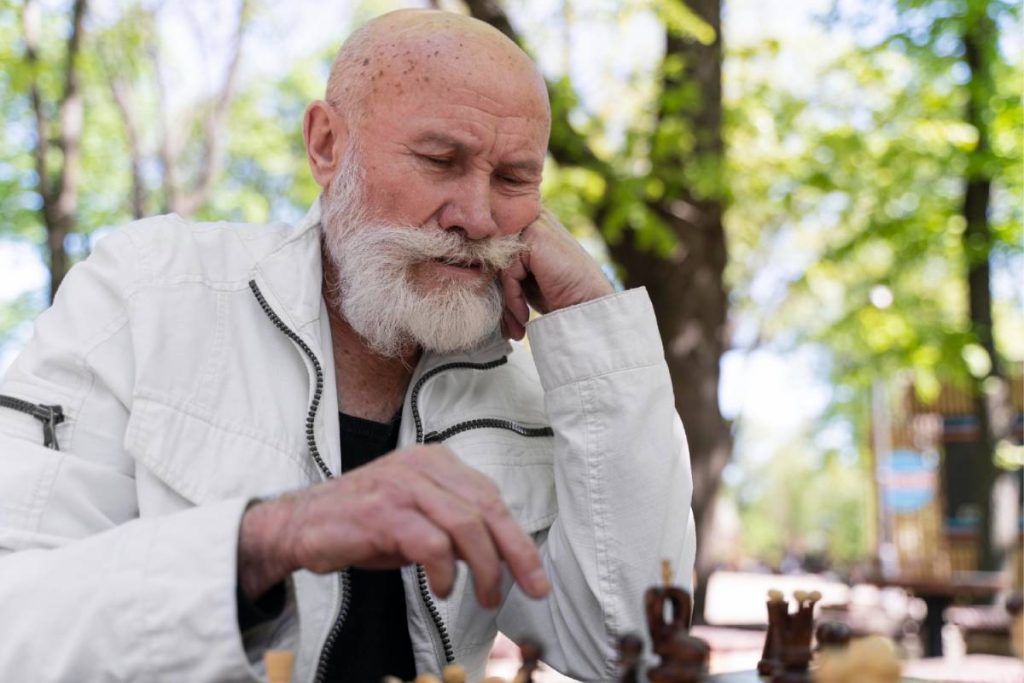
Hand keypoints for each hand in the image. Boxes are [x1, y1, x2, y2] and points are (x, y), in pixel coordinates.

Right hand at [238, 444, 548, 608]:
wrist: (298, 525)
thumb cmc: (361, 524)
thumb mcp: (417, 517)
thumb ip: (456, 526)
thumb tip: (500, 555)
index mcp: (436, 461)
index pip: (491, 497)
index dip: (518, 538)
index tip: (535, 574)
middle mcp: (422, 466)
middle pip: (487, 507)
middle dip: (515, 553)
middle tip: (530, 588)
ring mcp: (402, 485)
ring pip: (467, 524)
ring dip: (484, 568)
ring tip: (484, 596)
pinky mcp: (382, 512)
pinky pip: (432, 542)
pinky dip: (445, 571)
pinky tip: (443, 588)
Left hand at [500, 208, 613, 339]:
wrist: (589, 306)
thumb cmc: (561, 294)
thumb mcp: (527, 280)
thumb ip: (505, 269)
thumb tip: (471, 278)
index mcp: (528, 224)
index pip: (494, 251)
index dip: (494, 284)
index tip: (505, 318)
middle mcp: (530, 217)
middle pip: (493, 257)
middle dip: (500, 295)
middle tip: (508, 327)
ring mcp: (533, 224)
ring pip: (499, 266)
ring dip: (506, 302)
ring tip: (517, 325)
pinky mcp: (533, 236)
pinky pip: (507, 272)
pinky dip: (513, 298)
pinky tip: (524, 316)